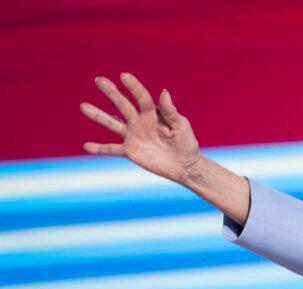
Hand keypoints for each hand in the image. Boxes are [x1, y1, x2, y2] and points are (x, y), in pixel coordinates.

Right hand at [80, 72, 201, 183]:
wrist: (185, 166)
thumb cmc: (186, 143)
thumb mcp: (182, 127)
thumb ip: (171, 112)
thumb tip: (164, 92)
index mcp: (154, 114)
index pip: (142, 98)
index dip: (134, 87)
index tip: (124, 76)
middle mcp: (140, 122)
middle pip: (123, 105)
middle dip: (112, 92)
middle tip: (99, 80)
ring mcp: (133, 136)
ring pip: (113, 123)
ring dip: (99, 115)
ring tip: (83, 106)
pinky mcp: (130, 151)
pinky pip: (112, 149)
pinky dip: (100, 149)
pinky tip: (87, 146)